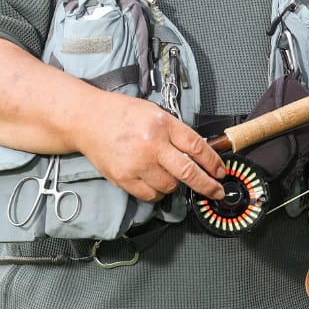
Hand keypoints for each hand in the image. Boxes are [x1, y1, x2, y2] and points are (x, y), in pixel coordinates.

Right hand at [76, 95, 227, 201]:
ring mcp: (138, 164)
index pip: (197, 146)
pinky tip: (154, 182)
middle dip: (208, 185)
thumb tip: (197, 153)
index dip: (213, 162)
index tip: (220, 172)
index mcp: (163, 124)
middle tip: (217, 192)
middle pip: (188, 172)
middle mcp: (152, 145)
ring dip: (174, 184)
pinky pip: (151, 195)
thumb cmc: (121, 114)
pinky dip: (157, 192)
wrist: (88, 120)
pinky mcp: (124, 178)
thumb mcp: (154, 113)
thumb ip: (175, 132)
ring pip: (170, 186)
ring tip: (166, 173)